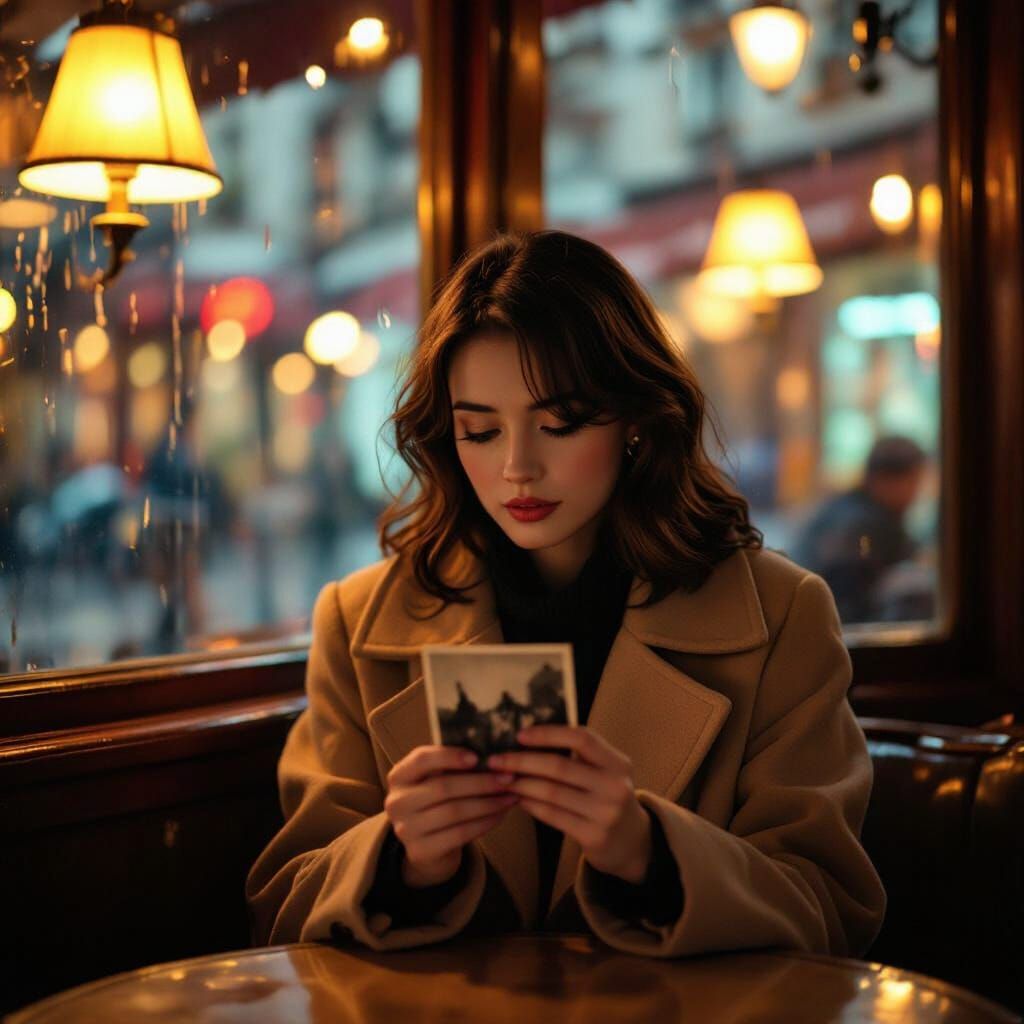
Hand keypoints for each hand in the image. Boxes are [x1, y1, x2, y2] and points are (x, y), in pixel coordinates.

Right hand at [384, 745, 518, 887]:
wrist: (426, 845)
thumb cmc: (436, 802)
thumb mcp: (435, 779)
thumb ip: (452, 765)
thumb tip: (491, 752)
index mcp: (399, 776)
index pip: (422, 759)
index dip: (450, 756)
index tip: (478, 757)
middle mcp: (396, 802)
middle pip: (443, 787)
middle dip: (481, 782)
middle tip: (508, 778)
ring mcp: (405, 829)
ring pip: (454, 811)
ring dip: (488, 803)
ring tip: (510, 796)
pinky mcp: (420, 851)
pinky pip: (460, 834)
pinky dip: (484, 822)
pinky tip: (500, 815)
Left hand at [486, 725, 651, 883]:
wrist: (633, 844)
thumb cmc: (608, 798)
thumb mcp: (605, 772)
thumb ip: (579, 756)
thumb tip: (528, 740)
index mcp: (617, 763)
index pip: (581, 738)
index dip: (548, 734)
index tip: (520, 734)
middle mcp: (614, 786)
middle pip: (559, 766)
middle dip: (522, 761)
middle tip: (496, 760)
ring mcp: (605, 813)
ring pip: (551, 792)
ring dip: (521, 784)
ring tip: (503, 779)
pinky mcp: (593, 836)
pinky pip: (552, 815)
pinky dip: (530, 805)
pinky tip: (518, 799)